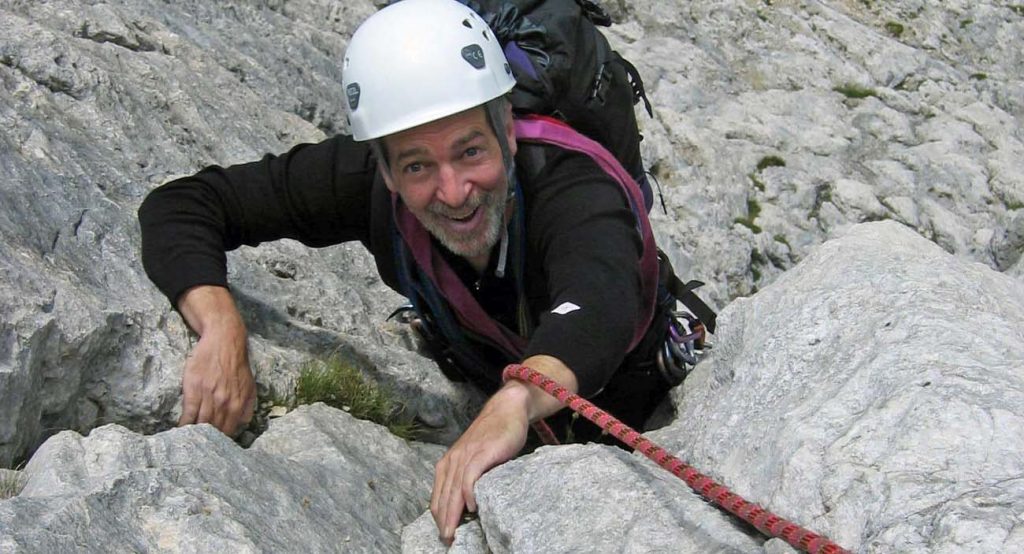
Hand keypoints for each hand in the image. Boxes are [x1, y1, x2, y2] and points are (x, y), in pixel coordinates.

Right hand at [176, 286, 255, 435]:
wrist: (224, 341)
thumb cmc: (236, 364)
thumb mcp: (250, 385)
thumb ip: (248, 406)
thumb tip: (244, 423)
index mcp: (239, 404)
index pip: (229, 431)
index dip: (221, 442)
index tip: (214, 448)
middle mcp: (225, 403)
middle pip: (214, 430)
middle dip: (207, 442)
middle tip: (199, 450)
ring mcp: (209, 397)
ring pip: (200, 423)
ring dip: (194, 435)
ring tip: (188, 443)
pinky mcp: (194, 390)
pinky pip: (188, 413)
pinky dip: (184, 424)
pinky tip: (180, 430)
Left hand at [431, 382, 530, 544]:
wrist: (506, 410)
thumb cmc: (493, 437)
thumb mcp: (475, 458)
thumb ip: (469, 477)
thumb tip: (466, 506)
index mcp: (448, 464)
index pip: (438, 497)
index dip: (439, 518)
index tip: (443, 535)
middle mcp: (453, 460)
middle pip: (444, 497)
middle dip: (443, 521)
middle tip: (446, 541)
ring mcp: (466, 455)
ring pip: (454, 490)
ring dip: (452, 514)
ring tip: (453, 532)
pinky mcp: (481, 452)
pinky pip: (470, 476)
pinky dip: (468, 493)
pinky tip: (472, 507)